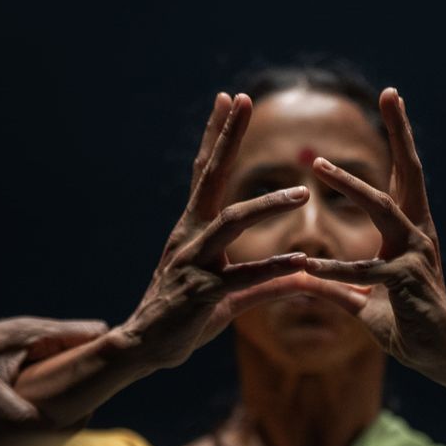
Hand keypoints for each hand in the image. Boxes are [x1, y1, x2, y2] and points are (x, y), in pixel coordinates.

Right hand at [121, 92, 366, 369]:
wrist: (144, 347)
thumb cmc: (182, 317)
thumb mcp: (224, 291)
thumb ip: (262, 278)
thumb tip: (298, 273)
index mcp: (192, 229)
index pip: (204, 172)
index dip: (217, 135)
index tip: (229, 99)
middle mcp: (190, 236)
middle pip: (209, 177)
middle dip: (227, 138)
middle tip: (243, 99)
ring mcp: (194, 263)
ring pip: (231, 223)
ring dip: (266, 205)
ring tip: (301, 193)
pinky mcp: (202, 294)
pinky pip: (242, 278)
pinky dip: (272, 269)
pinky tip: (301, 262)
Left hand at [301, 89, 445, 373]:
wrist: (441, 356)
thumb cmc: (408, 326)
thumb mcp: (365, 301)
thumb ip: (336, 286)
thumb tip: (305, 279)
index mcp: (411, 230)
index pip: (403, 176)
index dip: (398, 138)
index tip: (390, 100)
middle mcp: (419, 233)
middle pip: (409, 173)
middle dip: (400, 132)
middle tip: (390, 93)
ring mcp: (415, 255)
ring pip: (384, 209)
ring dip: (352, 185)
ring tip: (320, 165)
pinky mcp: (407, 281)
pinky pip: (366, 270)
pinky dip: (336, 269)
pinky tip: (309, 267)